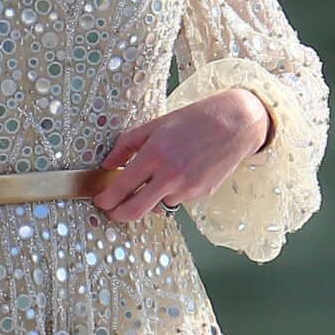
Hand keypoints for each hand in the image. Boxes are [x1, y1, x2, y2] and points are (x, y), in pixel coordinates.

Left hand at [91, 89, 271, 224]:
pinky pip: (176, 200)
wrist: (235, 123)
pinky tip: (180, 172)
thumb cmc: (195, 119)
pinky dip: (171, 192)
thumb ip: (127, 145)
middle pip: (134, 211)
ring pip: (157, 205)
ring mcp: (188, 188)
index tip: (99, 200)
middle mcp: (171, 175)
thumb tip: (107, 164)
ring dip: (150, 197)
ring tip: (160, 174)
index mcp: (155, 154)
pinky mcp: (201, 194)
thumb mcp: (156, 125)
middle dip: (117, 214)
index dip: (104, 199)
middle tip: (111, 209)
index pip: (120, 189)